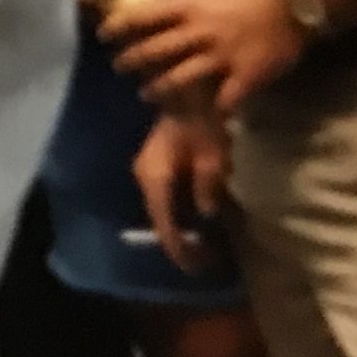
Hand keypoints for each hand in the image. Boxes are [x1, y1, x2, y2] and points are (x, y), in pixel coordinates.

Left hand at [105, 0, 304, 110]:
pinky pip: (222, 100)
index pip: (140, 17)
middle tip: (119, 68)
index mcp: (187, 6)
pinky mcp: (244, 76)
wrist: (292, 4)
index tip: (103, 36)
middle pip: (152, 51)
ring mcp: (221, 56)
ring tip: (146, 94)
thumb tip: (143, 10)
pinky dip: (210, 111)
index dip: (116, 28)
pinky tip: (199, 117)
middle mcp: (199, 31)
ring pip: (177, 79)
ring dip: (157, 89)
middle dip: (129, 62)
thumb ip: (176, 2)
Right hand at [133, 108, 232, 275]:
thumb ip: (207, 186)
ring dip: (179, 229)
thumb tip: (205, 215)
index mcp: (154, 176)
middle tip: (203, 261)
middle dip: (178, 243)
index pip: (163, 222)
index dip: (179, 248)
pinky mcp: (155, 166)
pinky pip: (164, 199)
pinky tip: (195, 222)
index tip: (196, 267)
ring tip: (201, 245)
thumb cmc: (204, 118)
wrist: (190, 90)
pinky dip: (178, 214)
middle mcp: (144, 176)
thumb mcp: (213, 154)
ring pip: (160, 210)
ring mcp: (147, 171)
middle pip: (158, 219)